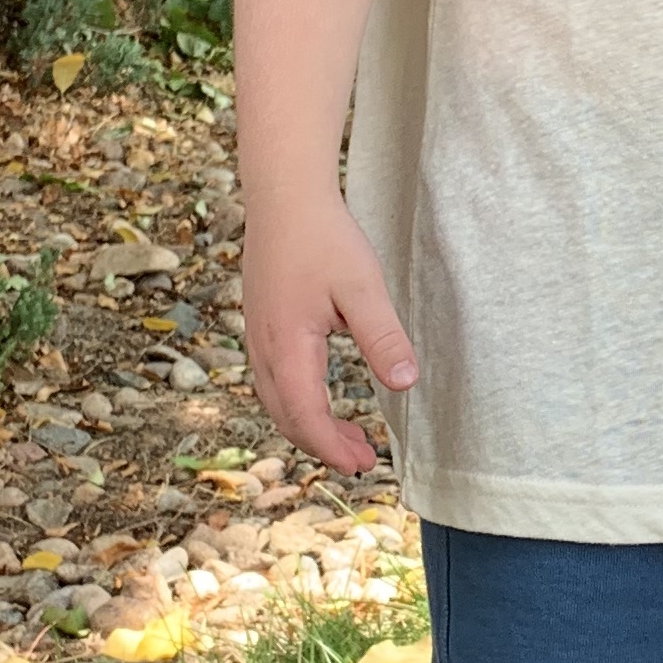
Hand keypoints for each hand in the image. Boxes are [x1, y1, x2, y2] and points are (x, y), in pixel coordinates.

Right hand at [244, 193, 415, 475]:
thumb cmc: (324, 238)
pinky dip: (297, 402)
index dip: (333, 447)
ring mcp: (257, 336)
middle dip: (323, 445)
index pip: (305, 415)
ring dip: (309, 425)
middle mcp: (264, 347)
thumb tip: (405, 384)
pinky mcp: (261, 324)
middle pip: (286, 416)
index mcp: (287, 345)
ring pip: (276, 400)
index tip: (364, 465)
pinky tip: (320, 397)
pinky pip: (273, 380)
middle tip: (363, 460)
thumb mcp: (363, 288)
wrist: (284, 196)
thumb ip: (383, 337)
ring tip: (348, 437)